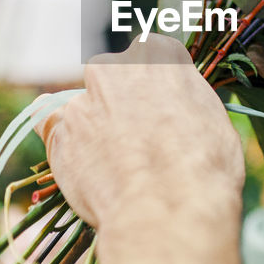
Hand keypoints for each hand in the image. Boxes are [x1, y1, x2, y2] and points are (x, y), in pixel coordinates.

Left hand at [35, 34, 243, 234]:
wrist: (166, 210)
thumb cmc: (203, 166)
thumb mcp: (213, 119)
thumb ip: (186, 100)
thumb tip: (178, 106)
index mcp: (158, 53)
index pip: (151, 57)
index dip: (156, 89)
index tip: (162, 112)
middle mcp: (115, 66)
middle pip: (113, 76)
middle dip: (121, 102)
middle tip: (139, 140)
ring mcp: (83, 98)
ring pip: (85, 105)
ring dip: (96, 127)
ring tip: (116, 166)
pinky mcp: (58, 131)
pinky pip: (50, 125)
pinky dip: (63, 139)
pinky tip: (79, 161)